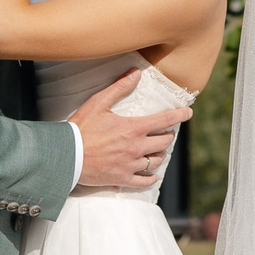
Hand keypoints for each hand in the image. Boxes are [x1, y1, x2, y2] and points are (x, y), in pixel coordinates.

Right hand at [71, 73, 179, 190]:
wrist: (65, 155)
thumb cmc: (81, 127)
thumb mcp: (98, 103)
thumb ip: (119, 87)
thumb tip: (136, 72)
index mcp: (133, 128)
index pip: (165, 120)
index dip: (180, 115)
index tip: (188, 113)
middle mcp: (136, 148)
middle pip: (164, 142)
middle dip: (168, 135)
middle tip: (166, 132)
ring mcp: (130, 165)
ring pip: (156, 161)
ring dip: (160, 153)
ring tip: (158, 149)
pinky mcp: (122, 179)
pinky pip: (144, 181)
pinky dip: (151, 177)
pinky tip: (153, 174)